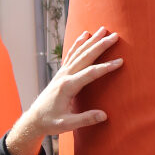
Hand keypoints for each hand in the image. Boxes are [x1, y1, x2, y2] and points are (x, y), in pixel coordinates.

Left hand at [5, 27, 121, 154]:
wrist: (35, 119)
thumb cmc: (51, 122)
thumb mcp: (67, 125)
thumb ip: (85, 119)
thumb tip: (104, 115)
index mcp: (67, 87)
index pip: (90, 73)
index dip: (105, 67)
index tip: (120, 61)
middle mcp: (64, 76)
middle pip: (85, 57)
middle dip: (100, 45)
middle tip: (115, 36)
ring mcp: (62, 73)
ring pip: (79, 52)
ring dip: (92, 41)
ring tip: (103, 29)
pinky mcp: (61, 73)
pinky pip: (71, 54)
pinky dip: (79, 44)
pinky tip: (85, 35)